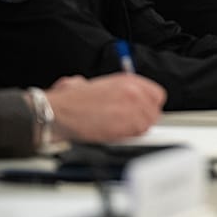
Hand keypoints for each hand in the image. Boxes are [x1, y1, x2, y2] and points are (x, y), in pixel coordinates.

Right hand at [46, 73, 165, 142]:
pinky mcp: (127, 125)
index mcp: (127, 80)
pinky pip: (140, 133)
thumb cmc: (71, 99)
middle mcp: (133, 91)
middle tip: (133, 123)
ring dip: (138, 128)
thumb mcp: (93, 83)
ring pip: (149, 123)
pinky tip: (118, 134)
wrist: (60, 112)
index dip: (149, 105)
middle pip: (155, 109)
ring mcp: (132, 108)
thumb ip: (108, 88)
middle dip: (145, 117)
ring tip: (123, 129)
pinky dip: (131, 136)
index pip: (156, 94)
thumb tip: (110, 94)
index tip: (143, 111)